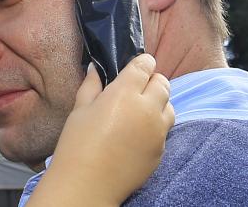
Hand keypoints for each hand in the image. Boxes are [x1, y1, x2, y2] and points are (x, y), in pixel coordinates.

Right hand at [27, 54, 173, 206]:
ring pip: (169, 106)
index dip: (142, 62)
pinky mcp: (161, 150)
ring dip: (158, 103)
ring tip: (140, 110)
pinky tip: (138, 133)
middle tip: (136, 88)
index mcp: (124, 93)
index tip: (136, 65)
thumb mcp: (79, 109)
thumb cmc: (77, 145)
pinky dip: (156, 125)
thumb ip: (91, 85)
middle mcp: (147, 109)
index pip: (145, 66)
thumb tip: (97, 68)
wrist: (87, 185)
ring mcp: (157, 131)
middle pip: (163, 83)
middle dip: (152, 81)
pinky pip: (165, 130)